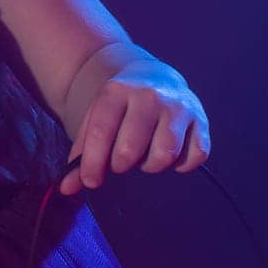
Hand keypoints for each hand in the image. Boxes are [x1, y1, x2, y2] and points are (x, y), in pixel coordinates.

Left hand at [59, 52, 210, 194]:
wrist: (154, 78)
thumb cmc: (119, 108)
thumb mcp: (95, 119)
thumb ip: (81, 153)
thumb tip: (66, 189)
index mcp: (117, 91)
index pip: (101, 132)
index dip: (93, 162)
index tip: (90, 181)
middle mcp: (149, 96)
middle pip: (130, 149)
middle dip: (120, 164)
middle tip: (121, 160)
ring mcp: (179, 107)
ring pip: (164, 155)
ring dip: (150, 166)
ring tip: (145, 155)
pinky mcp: (202, 120)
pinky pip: (195, 156)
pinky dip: (182, 165)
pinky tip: (171, 156)